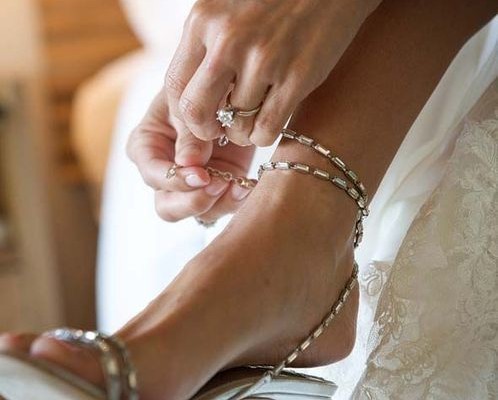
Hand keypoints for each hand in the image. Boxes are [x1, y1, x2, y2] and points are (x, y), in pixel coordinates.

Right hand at [127, 90, 255, 222]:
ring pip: (196, 213)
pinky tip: (246, 186)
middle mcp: (165, 171)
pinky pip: (223, 206)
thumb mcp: (190, 102)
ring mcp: (191, 184)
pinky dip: (235, 200)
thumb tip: (188, 164)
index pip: (153, 174)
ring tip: (237, 186)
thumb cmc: (200, 87)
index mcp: (147, 147)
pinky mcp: (217, 188)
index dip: (174, 180)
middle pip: (167, 206)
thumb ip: (188, 133)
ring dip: (218, 203)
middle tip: (218, 186)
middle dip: (193, 202)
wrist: (229, 88)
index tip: (201, 175)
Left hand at [164, 0, 379, 146]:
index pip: (175, 85)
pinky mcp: (298, 77)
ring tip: (249, 122)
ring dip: (241, 133)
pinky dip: (263, 136)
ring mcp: (265, 60)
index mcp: (204, 20)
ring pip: (236, 125)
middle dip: (205, 131)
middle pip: (197, 111)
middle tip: (219, 129)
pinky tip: (268, 124)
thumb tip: (186, 97)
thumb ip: (204, 46)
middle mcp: (229, 40)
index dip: (182, 113)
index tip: (196, 121)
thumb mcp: (225, 8)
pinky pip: (267, 129)